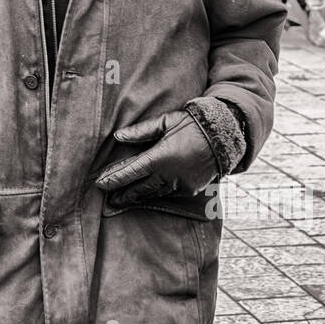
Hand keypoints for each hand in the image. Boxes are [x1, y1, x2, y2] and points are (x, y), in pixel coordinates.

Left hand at [95, 110, 218, 208]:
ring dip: (138, 197)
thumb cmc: (192, 125)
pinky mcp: (190, 189)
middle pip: (139, 189)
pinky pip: (169, 194)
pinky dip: (156, 194)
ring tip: (124, 200)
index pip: (130, 172)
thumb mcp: (165, 122)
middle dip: (123, 194)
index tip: (100, 184)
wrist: (224, 137)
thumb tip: (118, 136)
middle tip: (109, 201)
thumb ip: (140, 132)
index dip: (114, 179)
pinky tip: (148, 195)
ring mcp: (180, 184)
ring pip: (153, 194)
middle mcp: (168, 175)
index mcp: (159, 157)